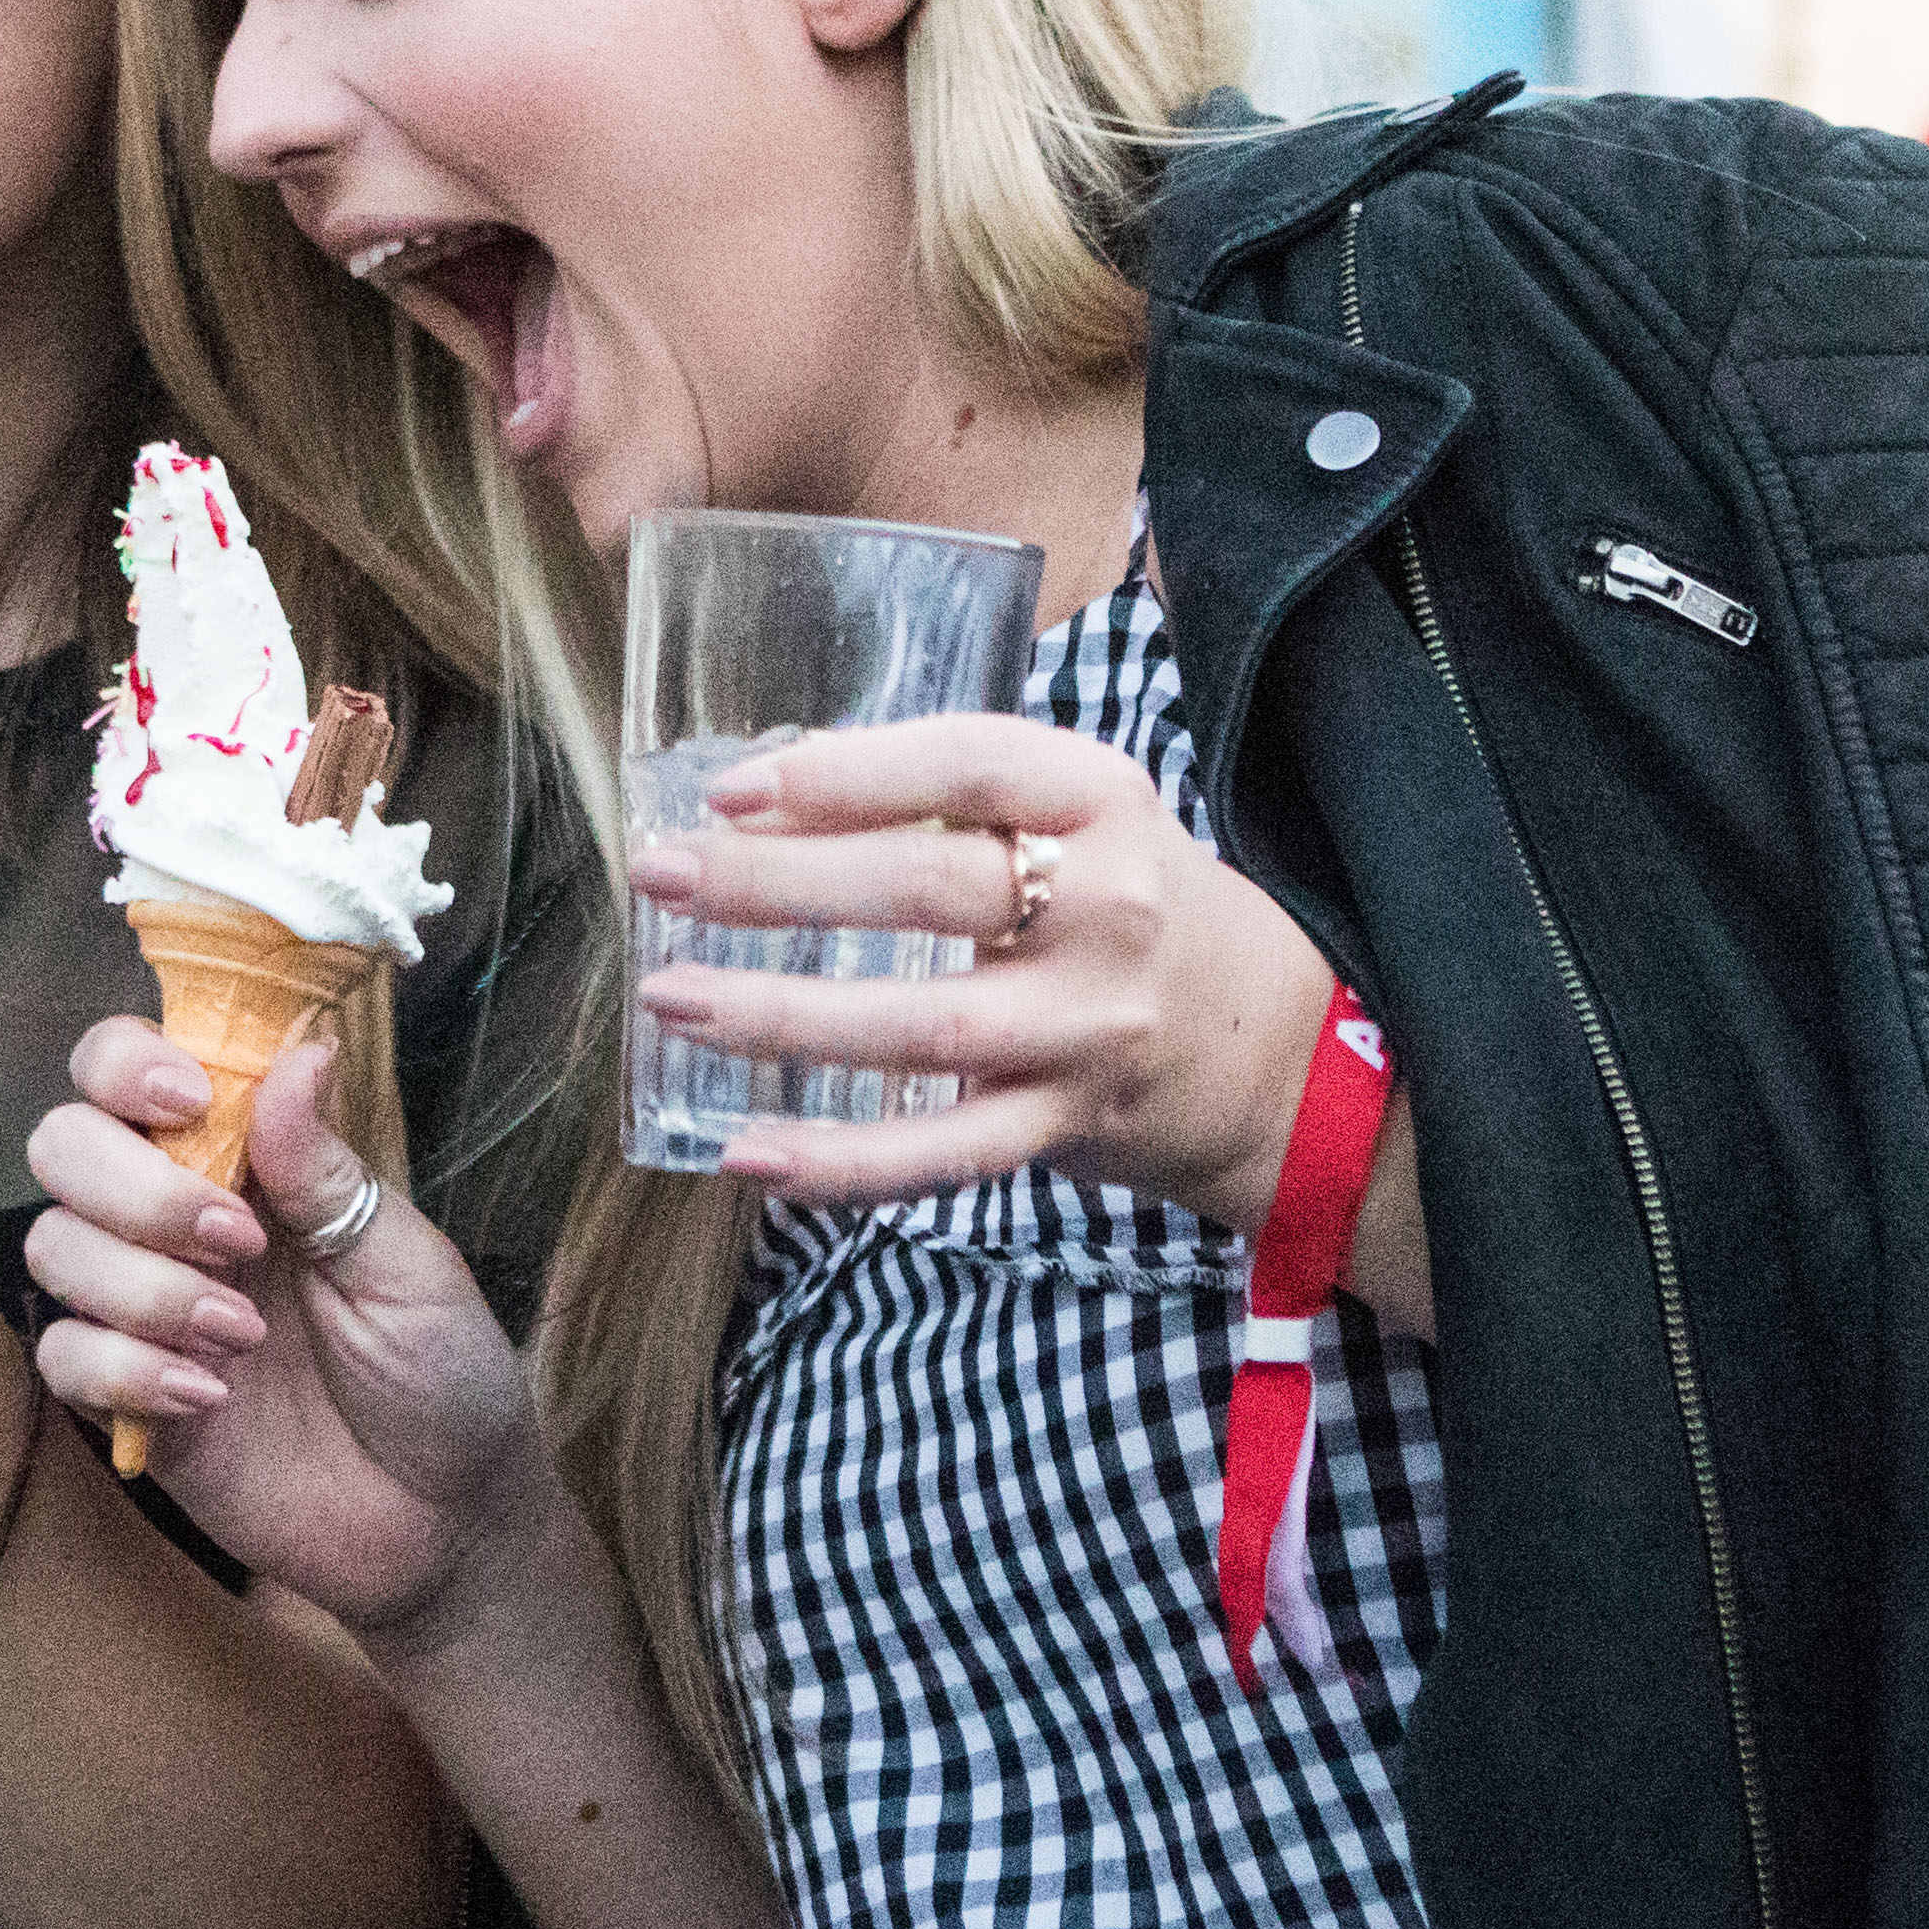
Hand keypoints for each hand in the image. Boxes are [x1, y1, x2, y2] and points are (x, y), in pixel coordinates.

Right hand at [23, 1022, 538, 1643]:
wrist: (442, 1524)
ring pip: (52, 1246)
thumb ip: (331, 1172)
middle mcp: (174, 1220)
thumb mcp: (407, 1267)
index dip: (127, 1064)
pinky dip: (124, 1369)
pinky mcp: (126, 1399)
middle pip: (64, 1145)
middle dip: (133, 1186)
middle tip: (235, 1241)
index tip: (190, 1100)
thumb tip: (298, 1052)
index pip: (127, 1069)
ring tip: (242, 1337)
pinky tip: (210, 1398)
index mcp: (244, 1162)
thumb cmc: (443, 1375)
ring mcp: (142, 1308)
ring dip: (141, 1285)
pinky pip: (62, 1357)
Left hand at [636, 713, 1334, 1225]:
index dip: (843, 774)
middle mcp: (1106, 908)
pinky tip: (747, 1153)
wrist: (1269, 1040)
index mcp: (1100, 799)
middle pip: (926, 891)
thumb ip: (945, 800)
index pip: (966, 766)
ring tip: (670, 998)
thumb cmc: (1123, 899)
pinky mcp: (1068, 1125)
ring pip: (921, 1028)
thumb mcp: (1073, 814)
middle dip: (776, 884)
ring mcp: (1089, 1028)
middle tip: (659, 876)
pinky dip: (842, 1162)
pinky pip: (943, 1154)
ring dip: (781, 1016)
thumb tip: (756, 794)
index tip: (728, 788)